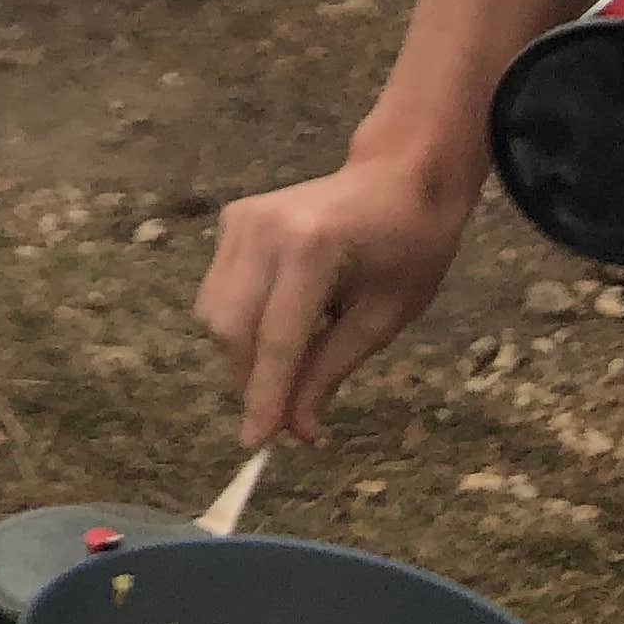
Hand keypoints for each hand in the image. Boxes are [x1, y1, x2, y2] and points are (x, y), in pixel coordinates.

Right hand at [200, 155, 479, 446]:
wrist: (398, 178)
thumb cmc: (409, 248)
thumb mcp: (383, 318)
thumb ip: (330, 370)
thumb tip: (296, 430)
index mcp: (311, 248)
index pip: (277, 339)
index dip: (265, 397)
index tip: (257, 445)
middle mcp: (262, 229)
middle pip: (231, 327)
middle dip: (250, 379)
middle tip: (283, 415)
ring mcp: (240, 219)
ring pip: (215, 312)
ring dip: (242, 355)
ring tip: (289, 366)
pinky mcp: (232, 219)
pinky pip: (219, 289)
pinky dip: (241, 324)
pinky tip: (281, 324)